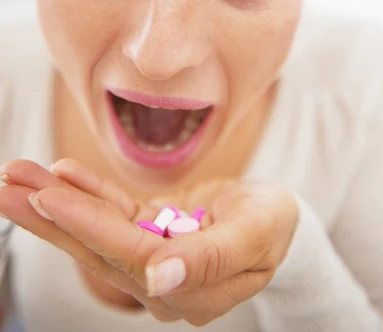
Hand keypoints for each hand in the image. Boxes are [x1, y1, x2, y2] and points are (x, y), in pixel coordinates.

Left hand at [0, 159, 298, 325]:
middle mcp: (158, 279)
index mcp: (187, 290)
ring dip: (56, 201)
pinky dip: (87, 190)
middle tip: (6, 187)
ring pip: (97, 226)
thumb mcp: (256, 236)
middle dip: (50, 216)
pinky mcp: (148, 230)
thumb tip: (159, 280)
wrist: (276, 216)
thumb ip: (210, 260)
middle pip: (98, 245)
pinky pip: (113, 209)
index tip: (49, 199)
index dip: (89, 226)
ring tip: (15, 176)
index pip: (128, 256)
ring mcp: (150, 254)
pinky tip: (61, 173)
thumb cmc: (274, 225)